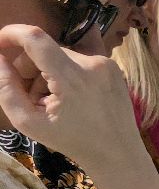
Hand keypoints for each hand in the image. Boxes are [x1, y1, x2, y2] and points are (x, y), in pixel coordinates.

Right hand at [0, 25, 144, 169]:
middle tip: (27, 95)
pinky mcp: (113, 68)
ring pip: (61, 55)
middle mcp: (92, 64)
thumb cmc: (72, 141)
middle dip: (28, 67)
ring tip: (49, 101)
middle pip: (45, 50)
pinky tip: (68, 97)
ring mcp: (106, 64)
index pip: (35, 38)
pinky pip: (78, 61)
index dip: (11, 34)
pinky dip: (65, 74)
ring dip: (46, 72)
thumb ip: (6, 89)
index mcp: (72, 78)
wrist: (118, 153)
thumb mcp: (29, 122)